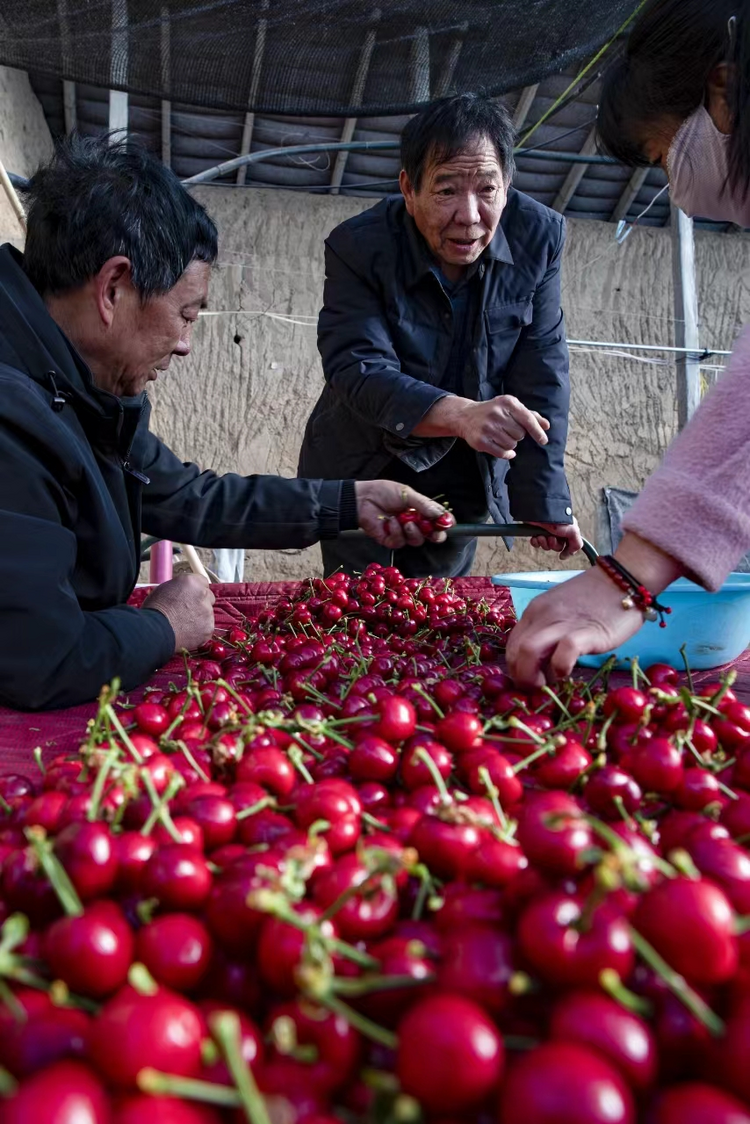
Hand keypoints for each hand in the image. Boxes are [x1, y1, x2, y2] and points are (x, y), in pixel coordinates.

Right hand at [142, 573, 215, 652]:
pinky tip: (187, 632)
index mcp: (191, 582)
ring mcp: (208, 612)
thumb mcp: (165, 589)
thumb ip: (180, 588)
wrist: (155, 631)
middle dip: (201, 603)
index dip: (196, 590)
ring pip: (208, 614)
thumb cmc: (155, 610)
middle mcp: (203, 594)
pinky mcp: (209, 627)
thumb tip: (184, 591)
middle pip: (208, 597)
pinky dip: (200, 631)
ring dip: (200, 617)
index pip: (203, 582)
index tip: (191, 596)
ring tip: (183, 624)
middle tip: (187, 611)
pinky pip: (207, 628)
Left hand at [355, 481, 454, 548]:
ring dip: (413, 532)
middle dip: (435, 535)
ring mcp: (403, 533)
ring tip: (404, 521)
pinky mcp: (391, 540)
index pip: (439, 520)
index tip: (449, 523)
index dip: (446, 523)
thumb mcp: (407, 494)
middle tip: (433, 531)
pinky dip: (396, 532)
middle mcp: (415, 523)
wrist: (362, 499)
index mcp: (421, 511)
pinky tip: (390, 522)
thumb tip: (441, 514)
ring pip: (417, 541)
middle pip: (433, 536)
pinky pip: (400, 542)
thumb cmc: (384, 492)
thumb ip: (425, 505)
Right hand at [455, 395, 549, 459]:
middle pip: (520, 435)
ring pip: (511, 445)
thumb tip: (546, 426)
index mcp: (507, 403)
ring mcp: (487, 428)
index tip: (544, 441)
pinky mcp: (480, 441)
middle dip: (517, 435)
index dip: (537, 431)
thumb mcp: (510, 407)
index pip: (527, 419)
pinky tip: (502, 448)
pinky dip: (506, 454)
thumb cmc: (493, 411)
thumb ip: (530, 415)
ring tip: (501, 436)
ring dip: (510, 444)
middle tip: (507, 430)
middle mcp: (496, 414)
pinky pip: (501, 453)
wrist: (465, 416)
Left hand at [505, 532, 682, 687]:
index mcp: (535, 611)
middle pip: (514, 652)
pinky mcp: (585, 632)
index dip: (516, 668)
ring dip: (532, 677)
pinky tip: (568, 672)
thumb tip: (542, 664)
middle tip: (538, 688)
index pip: (511, 646)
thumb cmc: (597, 599)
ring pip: (528, 652)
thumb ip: (548, 632)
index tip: (531, 679)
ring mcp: (561, 623)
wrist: (625, 579)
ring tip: (549, 685)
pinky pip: (562, 654)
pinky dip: (560, 668)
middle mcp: (542, 616)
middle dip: (521, 677)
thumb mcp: (562, 612)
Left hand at [527, 519, 582, 558]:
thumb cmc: (558, 518)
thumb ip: (577, 544)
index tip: (562, 555)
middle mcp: (558, 531)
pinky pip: (536, 543)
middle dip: (553, 545)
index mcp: (568, 530)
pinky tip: (536, 537)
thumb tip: (570, 554)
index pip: (569, 545)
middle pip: (557, 547)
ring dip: (543, 543)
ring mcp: (547, 531)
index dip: (566, 551)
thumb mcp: (573, 532)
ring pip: (546, 546)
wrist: (541, 511)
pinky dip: (536, 542)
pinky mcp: (536, 531)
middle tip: (551, 538)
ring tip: (542, 536)